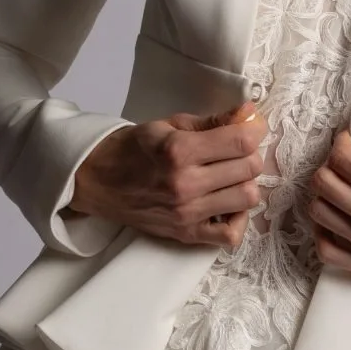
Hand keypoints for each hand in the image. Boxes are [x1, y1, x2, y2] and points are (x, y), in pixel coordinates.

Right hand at [68, 100, 270, 249]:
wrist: (96, 181)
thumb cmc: (133, 148)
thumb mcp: (169, 124)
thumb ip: (212, 121)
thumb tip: (249, 113)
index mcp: (179, 150)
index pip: (241, 141)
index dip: (254, 130)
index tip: (249, 127)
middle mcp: (185, 184)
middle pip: (249, 168)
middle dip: (249, 154)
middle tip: (236, 151)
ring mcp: (186, 213)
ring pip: (248, 198)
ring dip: (245, 183)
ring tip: (230, 176)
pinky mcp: (185, 234)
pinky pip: (231, 236)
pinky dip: (238, 220)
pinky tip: (228, 205)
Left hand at [306, 120, 350, 302]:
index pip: (343, 159)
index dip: (340, 143)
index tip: (349, 141)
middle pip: (324, 185)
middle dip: (329, 165)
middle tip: (346, 162)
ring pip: (321, 215)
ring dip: (324, 195)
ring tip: (343, 188)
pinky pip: (329, 252)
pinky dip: (324, 233)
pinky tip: (338, 220)